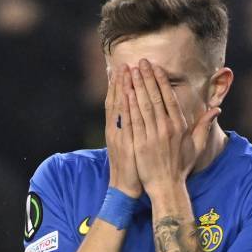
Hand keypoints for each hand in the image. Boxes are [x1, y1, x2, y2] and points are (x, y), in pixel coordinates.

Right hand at [105, 65, 141, 197]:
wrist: (125, 187)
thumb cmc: (131, 167)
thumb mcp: (129, 147)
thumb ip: (133, 129)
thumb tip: (136, 116)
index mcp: (117, 129)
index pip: (118, 103)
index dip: (120, 86)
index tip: (124, 70)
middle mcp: (115, 130)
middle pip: (117, 101)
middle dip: (121, 82)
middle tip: (124, 64)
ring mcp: (119, 135)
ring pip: (119, 107)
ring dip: (122, 88)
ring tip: (124, 71)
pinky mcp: (124, 142)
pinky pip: (125, 121)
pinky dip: (125, 106)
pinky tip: (127, 93)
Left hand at [126, 59, 220, 196]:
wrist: (167, 186)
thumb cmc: (181, 167)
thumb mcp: (196, 146)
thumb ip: (204, 126)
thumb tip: (217, 110)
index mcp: (179, 126)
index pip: (169, 97)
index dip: (161, 80)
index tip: (155, 67)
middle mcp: (166, 128)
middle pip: (155, 97)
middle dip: (147, 77)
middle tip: (140, 62)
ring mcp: (152, 136)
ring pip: (143, 105)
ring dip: (136, 86)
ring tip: (130, 71)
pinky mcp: (140, 143)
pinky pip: (133, 120)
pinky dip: (129, 104)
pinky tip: (125, 92)